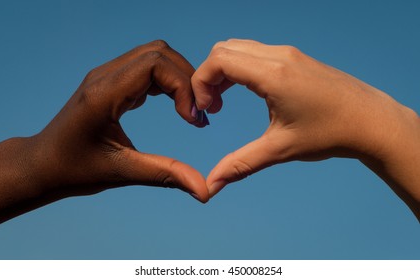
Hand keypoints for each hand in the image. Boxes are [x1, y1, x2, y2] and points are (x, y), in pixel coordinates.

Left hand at [0, 40, 208, 223]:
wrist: (42, 165)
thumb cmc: (74, 170)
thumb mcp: (122, 172)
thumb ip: (166, 175)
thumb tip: (204, 190)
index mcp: (104, 94)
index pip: (155, 64)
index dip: (182, 86)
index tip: (193, 119)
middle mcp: (104, 77)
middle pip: (159, 53)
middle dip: (187, 79)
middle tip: (201, 112)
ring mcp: (106, 76)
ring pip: (154, 56)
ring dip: (178, 78)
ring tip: (191, 110)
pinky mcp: (110, 82)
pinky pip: (146, 68)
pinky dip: (166, 82)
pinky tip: (174, 106)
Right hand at [192, 39, 419, 219]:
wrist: (372, 121)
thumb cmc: (330, 134)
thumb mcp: (280, 150)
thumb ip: (240, 165)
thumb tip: (210, 186)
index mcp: (273, 74)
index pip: (218, 60)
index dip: (200, 83)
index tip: (206, 110)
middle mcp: (279, 56)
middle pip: (223, 50)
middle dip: (208, 77)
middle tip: (212, 107)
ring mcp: (288, 53)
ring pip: (238, 48)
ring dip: (223, 72)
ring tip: (223, 102)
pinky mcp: (295, 58)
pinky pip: (254, 53)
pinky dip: (239, 69)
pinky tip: (245, 93)